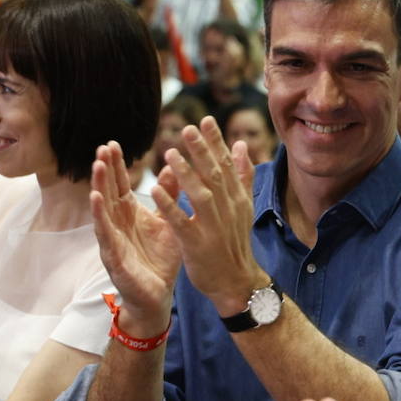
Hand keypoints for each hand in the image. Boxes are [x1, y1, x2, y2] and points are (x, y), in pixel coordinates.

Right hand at [90, 141, 180, 334]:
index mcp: (129, 214)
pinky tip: (95, 200)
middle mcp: (117, 223)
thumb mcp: (168, 222)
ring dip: (98, 187)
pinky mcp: (113, 257)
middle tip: (103, 146)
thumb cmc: (160, 259)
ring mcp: (112, 240)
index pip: (120, 185)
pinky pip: (104, 234)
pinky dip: (99, 216)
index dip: (115, 165)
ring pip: (102, 209)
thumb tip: (174, 167)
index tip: (112, 143)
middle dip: (104, 169)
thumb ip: (169, 196)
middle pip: (108, 191)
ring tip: (97, 165)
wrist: (159, 295)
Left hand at [156, 117, 263, 316]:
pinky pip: (182, 222)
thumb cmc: (235, 242)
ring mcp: (213, 226)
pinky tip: (156, 190)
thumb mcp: (243, 206)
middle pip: (214, 175)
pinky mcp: (197, 244)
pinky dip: (170, 206)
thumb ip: (242, 175)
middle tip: (187, 128)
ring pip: (200, 195)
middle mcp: (227, 209)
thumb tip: (241, 144)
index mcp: (236, 198)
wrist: (237, 281)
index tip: (205, 119)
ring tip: (170, 153)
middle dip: (201, 150)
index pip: (226, 164)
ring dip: (186, 174)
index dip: (215, 141)